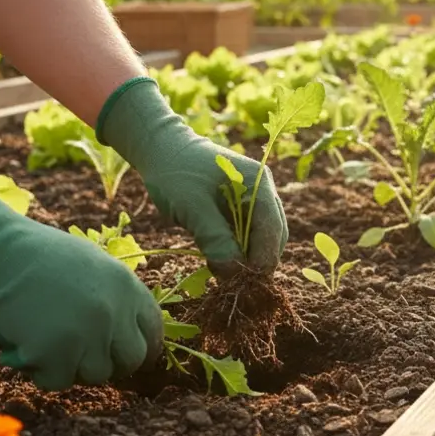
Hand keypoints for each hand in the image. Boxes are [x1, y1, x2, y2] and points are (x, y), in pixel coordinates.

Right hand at [0, 163, 163, 390]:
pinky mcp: (56, 353)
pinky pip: (58, 382)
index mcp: (126, 285)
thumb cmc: (33, 256)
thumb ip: (112, 297)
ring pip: (95, 375)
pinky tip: (25, 349)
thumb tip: (123, 337)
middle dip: (109, 363)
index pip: (153, 330)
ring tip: (45, 343)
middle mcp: (114, 311)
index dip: (141, 346)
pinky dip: (41, 372)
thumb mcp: (91, 265)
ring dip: (72, 367)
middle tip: (80, 356)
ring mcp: (87, 334)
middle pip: (131, 360)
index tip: (123, 354)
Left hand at [98, 77, 286, 274]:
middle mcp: (263, 192)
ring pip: (262, 239)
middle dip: (257, 262)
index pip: (272, 230)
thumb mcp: (191, 206)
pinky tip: (219, 261)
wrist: (160, 150)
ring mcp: (254, 200)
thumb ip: (215, 238)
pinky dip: (238, 251)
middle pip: (273, 237)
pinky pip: (248, 236)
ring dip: (247, 258)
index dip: (262, 260)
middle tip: (235, 285)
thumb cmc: (174, 173)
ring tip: (224, 274)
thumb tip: (233, 274)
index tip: (246, 285)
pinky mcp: (241, 208)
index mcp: (258, 184)